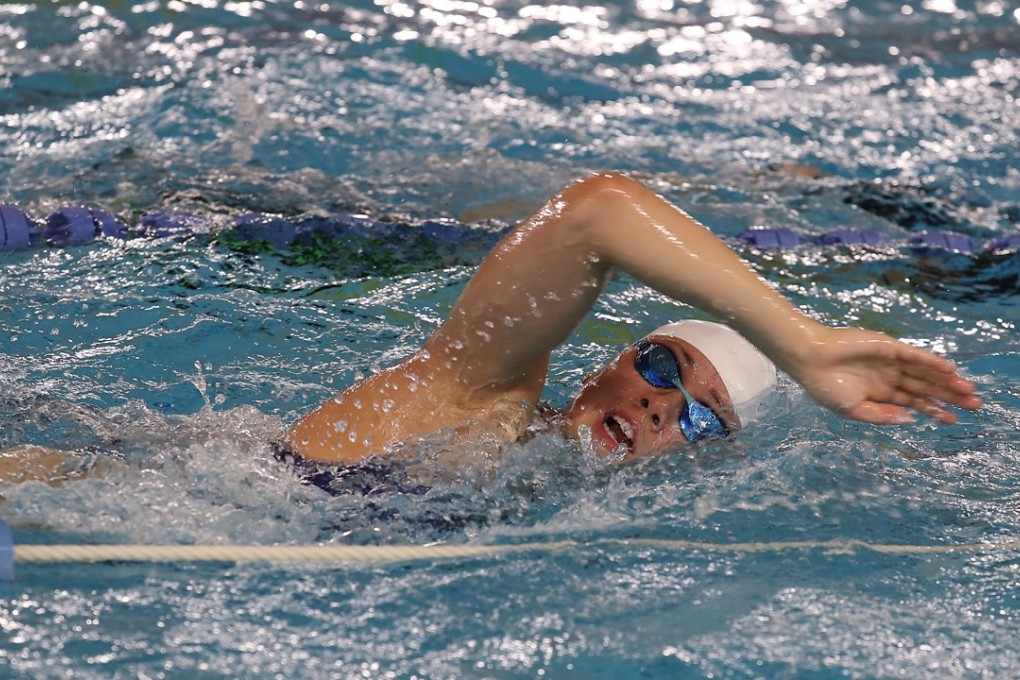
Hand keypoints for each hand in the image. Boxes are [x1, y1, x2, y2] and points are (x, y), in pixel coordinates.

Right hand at [790, 327, 981, 424]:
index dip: (933, 410)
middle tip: (975, 404)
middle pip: (925, 388)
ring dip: (946, 381)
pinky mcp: (889, 348)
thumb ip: (880, 415)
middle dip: (948, 396)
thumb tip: (910, 420)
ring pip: (925, 373)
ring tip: (969, 390)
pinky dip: (932, 362)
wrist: (809, 359)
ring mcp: (890, 362)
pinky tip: (949, 370)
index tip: (952, 419)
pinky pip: (916, 356)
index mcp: (879, 394)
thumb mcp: (852, 410)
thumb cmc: (824, 386)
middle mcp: (889, 378)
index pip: (913, 403)